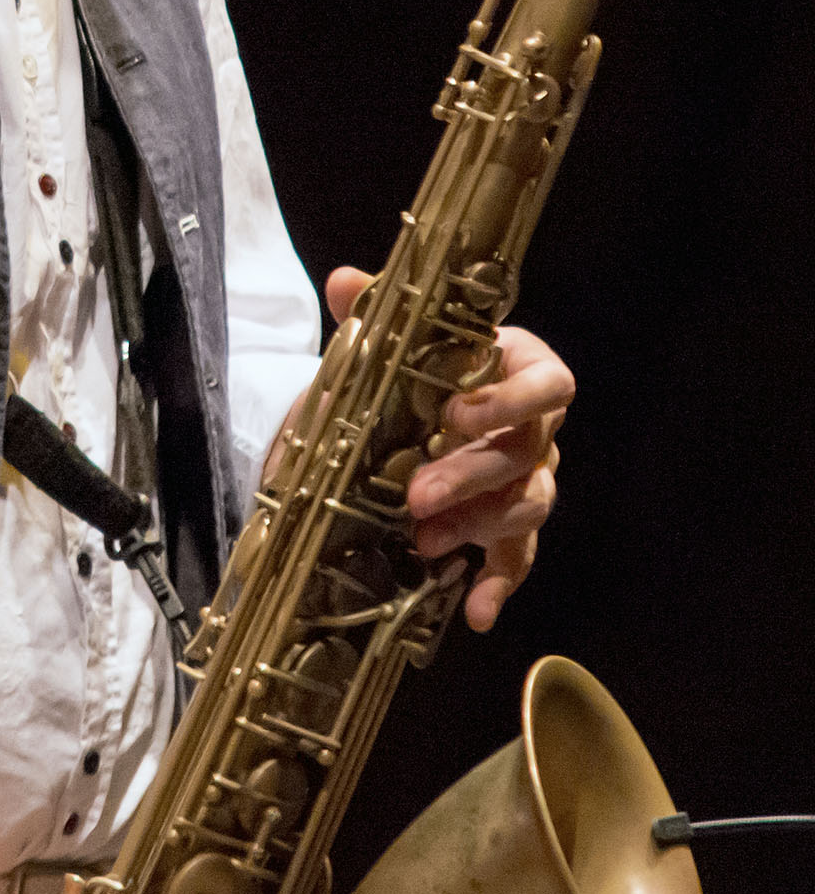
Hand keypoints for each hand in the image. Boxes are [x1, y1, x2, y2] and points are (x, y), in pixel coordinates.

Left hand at [323, 267, 570, 630]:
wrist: (411, 408)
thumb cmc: (416, 368)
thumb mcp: (392, 340)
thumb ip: (372, 312)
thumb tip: (344, 281)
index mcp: (521, 371)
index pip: (550, 383)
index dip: (510, 401)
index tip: (453, 414)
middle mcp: (537, 429)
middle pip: (526, 456)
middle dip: (471, 477)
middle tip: (418, 496)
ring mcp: (529, 479)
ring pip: (528, 507)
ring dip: (476, 526)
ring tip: (423, 542)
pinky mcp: (511, 524)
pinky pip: (518, 558)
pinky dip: (498, 584)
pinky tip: (476, 612)